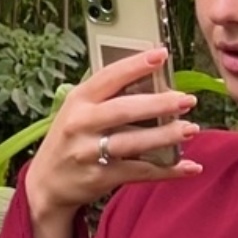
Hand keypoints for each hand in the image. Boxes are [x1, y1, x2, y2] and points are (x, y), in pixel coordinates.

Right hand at [25, 49, 199, 237]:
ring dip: (165, 136)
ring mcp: (89, 152)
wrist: (47, 183)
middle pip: (124, 110)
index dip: (136, 65)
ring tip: (190, 129)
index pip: (109, 77)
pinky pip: (140, 172)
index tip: (161, 55)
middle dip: (158, 103)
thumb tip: (152, 78)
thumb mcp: (79, 111)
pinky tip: (190, 167)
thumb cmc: (70, 139)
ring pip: (133, 142)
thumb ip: (107, 96)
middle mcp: (81, 124)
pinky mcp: (101, 177)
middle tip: (186, 99)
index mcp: (78, 100)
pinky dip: (168, 170)